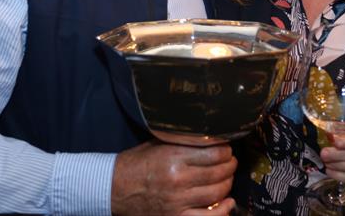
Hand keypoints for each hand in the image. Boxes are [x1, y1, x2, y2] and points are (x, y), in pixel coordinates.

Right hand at [111, 139, 236, 215]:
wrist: (113, 189)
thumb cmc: (136, 164)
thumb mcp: (157, 144)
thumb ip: (182, 142)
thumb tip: (209, 137)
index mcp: (173, 157)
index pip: (214, 153)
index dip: (226, 150)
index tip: (227, 148)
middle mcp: (178, 179)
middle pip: (219, 172)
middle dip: (230, 165)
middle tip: (231, 161)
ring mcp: (178, 201)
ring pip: (217, 192)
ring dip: (228, 184)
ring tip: (227, 177)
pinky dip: (223, 210)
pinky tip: (228, 202)